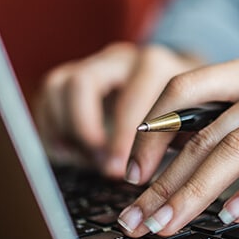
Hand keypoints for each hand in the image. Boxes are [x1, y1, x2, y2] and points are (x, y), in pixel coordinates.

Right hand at [33, 42, 202, 178]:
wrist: (178, 85)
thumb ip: (175, 141)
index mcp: (153, 65)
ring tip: (86, 157)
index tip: (122, 170)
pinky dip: (52, 126)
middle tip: (99, 163)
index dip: (123, 136)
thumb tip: (156, 180)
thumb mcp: (189, 122)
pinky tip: (71, 150)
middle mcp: (118, 59)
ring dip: (66, 127)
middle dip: (85, 130)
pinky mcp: (73, 76)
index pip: (132, 95)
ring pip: (58, 86)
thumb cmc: (185, 111)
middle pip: (81, 83)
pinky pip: (48, 96)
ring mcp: (92, 64)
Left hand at [117, 50, 238, 236]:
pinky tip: (232, 214)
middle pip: (205, 131)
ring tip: (171, 223)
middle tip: (139, 217)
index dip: (150, 131)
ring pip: (237, 147)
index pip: (183, 88)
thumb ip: (231, 128)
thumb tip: (169, 170)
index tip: (130, 175)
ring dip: (197, 192)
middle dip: (166, 181)